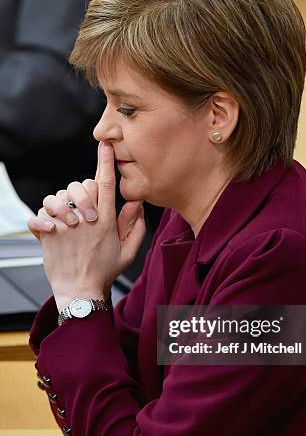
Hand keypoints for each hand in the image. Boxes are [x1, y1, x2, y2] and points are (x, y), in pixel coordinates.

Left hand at [27, 141, 144, 308]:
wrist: (80, 291)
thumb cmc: (105, 271)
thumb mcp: (128, 251)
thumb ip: (136, 226)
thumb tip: (136, 203)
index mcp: (106, 221)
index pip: (107, 183)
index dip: (106, 161)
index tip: (105, 143)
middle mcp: (86, 219)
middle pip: (81, 185)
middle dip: (81, 189)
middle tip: (81, 205)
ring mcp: (66, 226)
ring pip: (57, 196)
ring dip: (59, 203)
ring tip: (63, 218)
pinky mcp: (49, 234)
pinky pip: (39, 214)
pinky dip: (40, 218)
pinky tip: (48, 228)